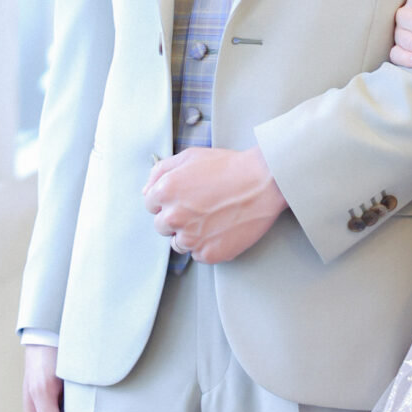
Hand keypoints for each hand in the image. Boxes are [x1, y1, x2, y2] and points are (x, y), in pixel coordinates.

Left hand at [142, 145, 286, 264]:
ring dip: (190, 234)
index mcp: (166, 191)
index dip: (168, 201)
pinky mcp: (209, 253)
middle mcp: (174, 216)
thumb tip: (146, 191)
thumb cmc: (230, 167)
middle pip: (161, 226)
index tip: (184, 198)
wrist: (265, 182)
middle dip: (176, 218)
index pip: (150, 205)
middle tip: (200, 208)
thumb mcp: (190, 157)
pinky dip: (207, 245)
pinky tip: (221, 229)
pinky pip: (197, 255)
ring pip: (178, 243)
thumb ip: (161, 171)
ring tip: (212, 218)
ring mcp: (191, 237)